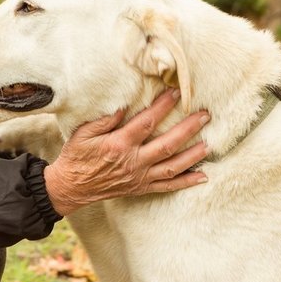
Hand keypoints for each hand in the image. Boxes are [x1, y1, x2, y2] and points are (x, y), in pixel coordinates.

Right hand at [42, 89, 208, 215]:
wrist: (71, 187)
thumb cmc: (76, 157)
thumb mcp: (83, 133)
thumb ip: (105, 120)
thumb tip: (125, 106)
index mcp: (118, 145)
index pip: (146, 123)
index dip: (163, 107)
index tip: (176, 93)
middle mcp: (133, 162)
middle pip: (167, 144)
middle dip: (188, 129)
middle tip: (205, 115)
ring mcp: (139, 177)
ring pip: (173, 167)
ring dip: (193, 155)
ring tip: (209, 143)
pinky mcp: (140, 188)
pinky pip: (168, 187)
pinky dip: (186, 182)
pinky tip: (202, 176)